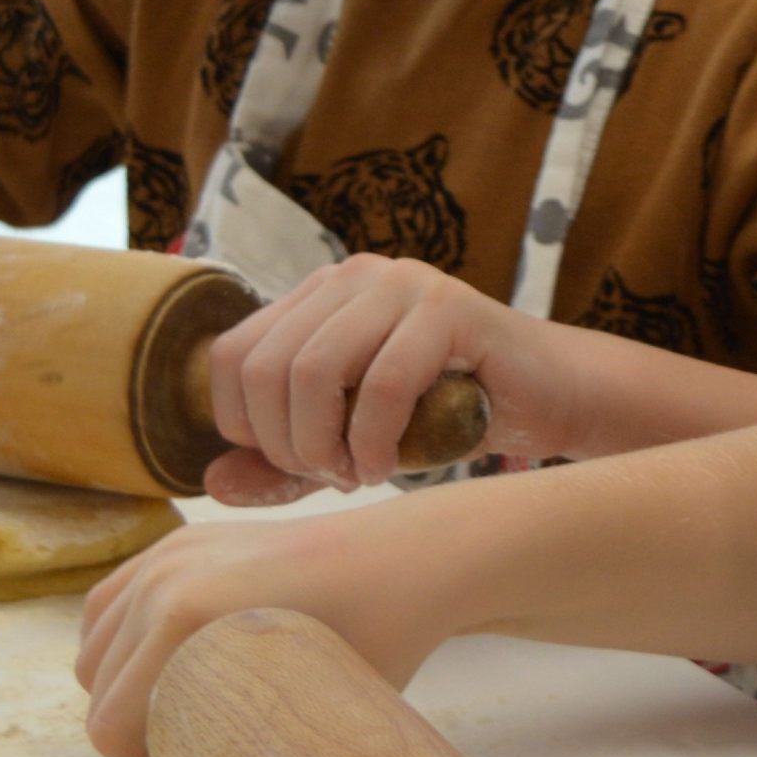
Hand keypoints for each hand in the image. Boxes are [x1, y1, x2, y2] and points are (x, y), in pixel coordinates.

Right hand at [74, 508, 446, 756]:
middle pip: (96, 684)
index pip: (107, 724)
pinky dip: (120, 638)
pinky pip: (112, 601)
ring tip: (178, 700)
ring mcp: (167, 553)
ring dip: (120, 682)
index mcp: (181, 620)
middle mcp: (160, 581)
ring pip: (95, 643)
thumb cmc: (374, 642)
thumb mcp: (306, 714)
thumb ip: (245, 753)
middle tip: (193, 743)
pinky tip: (163, 659)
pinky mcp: (180, 542)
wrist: (405, 559)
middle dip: (132, 726)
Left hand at [200, 254, 597, 501]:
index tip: (290, 464)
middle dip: (286, 444)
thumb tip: (212, 480)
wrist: (544, 396)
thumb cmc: (445, 415)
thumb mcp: (349, 442)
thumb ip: (284, 461)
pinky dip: (372, 441)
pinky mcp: (450, 308)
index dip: (244, 424)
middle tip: (329, 477)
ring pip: (315, 370)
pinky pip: (383, 383)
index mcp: (319, 294)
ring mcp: (402, 284)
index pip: (233, 354)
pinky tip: (384, 467)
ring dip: (325, 445)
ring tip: (355, 474)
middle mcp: (354, 276)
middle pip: (268, 367)